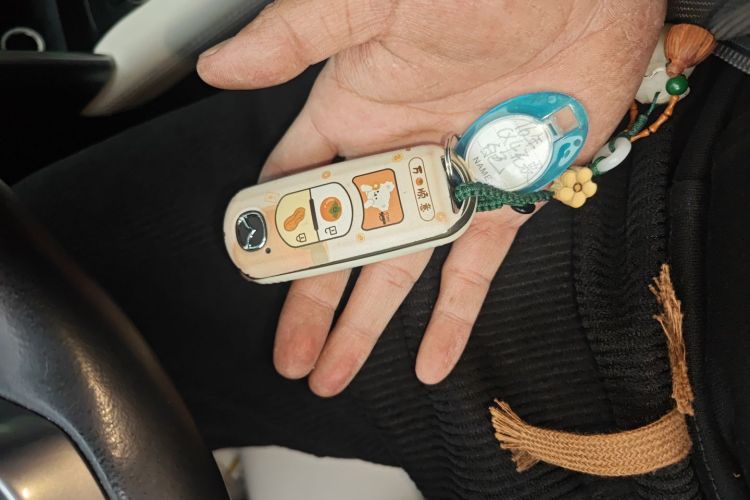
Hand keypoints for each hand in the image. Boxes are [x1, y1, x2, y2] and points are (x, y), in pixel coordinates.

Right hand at [198, 0, 664, 395]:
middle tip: (291, 354)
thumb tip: (220, 65)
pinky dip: (453, 316)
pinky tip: (431, 359)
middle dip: (313, 301)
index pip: (297, 182)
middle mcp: (397, 154)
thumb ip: (295, 37)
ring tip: (336, 373)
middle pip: (344, 243)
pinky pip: (473, 268)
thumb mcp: (372, 4)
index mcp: (355, 110)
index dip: (272, 226)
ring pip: (398, 268)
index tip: (250, 270)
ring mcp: (450, 182)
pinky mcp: (506, 199)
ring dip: (368, 324)